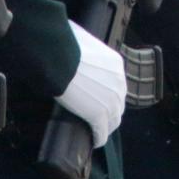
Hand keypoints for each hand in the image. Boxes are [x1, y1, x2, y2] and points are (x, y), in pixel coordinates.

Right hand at [55, 21, 126, 146]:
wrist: (59, 57)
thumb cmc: (64, 43)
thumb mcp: (81, 38)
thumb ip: (83, 45)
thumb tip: (72, 37)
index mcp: (115, 64)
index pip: (116, 84)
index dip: (107, 92)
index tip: (98, 96)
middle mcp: (119, 84)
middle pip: (118, 103)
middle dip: (110, 110)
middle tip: (97, 115)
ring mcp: (110, 101)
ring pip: (113, 120)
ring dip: (106, 126)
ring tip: (97, 130)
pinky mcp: (98, 116)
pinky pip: (102, 133)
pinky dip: (98, 138)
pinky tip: (93, 141)